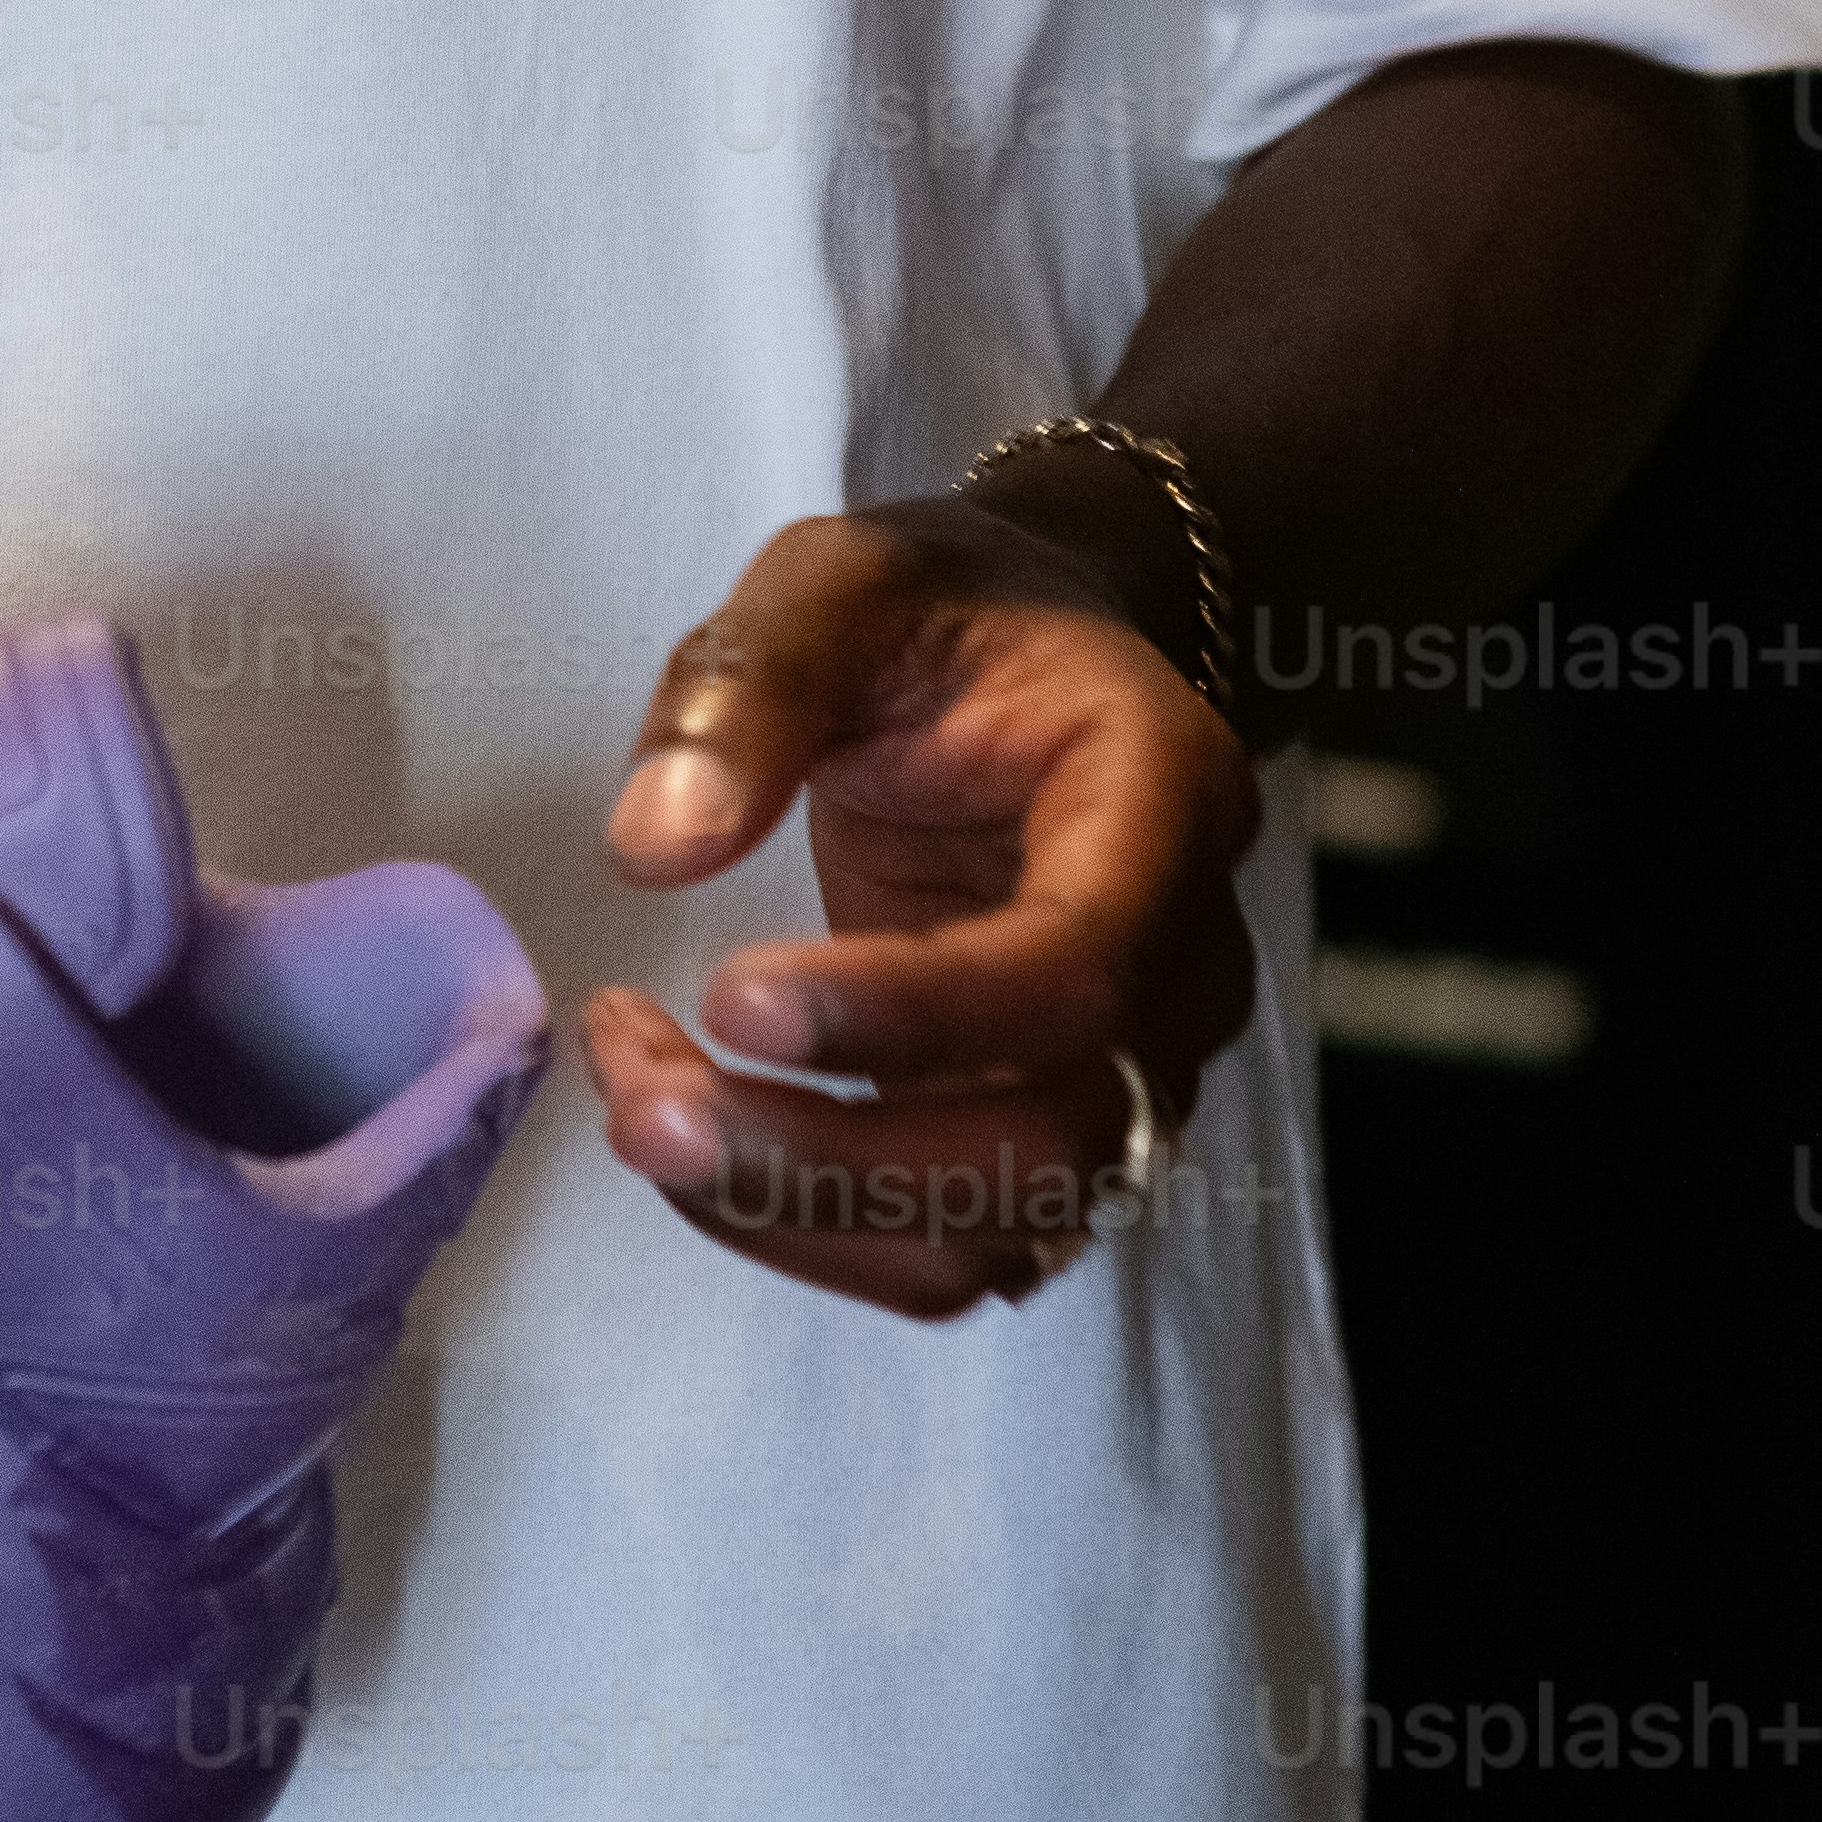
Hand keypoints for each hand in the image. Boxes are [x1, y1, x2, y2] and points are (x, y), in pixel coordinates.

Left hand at [575, 507, 1260, 1318]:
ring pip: (994, 1232)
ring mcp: (1130, 1073)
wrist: (1034, 661)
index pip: (1077, 964)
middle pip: (1046, 1147)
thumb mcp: (841, 581)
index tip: (730, 994)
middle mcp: (1183, 971)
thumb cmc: (948, 613)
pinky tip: (687, 1115)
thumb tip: (655, 846)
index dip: (912, 1013)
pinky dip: (804, 1220)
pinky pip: (944, 1239)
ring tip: (638, 1101)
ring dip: (800, 1209)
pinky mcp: (1044, 1132)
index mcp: (1165, 804)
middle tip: (642, 1106)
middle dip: (832, 1162)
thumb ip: (749, 686)